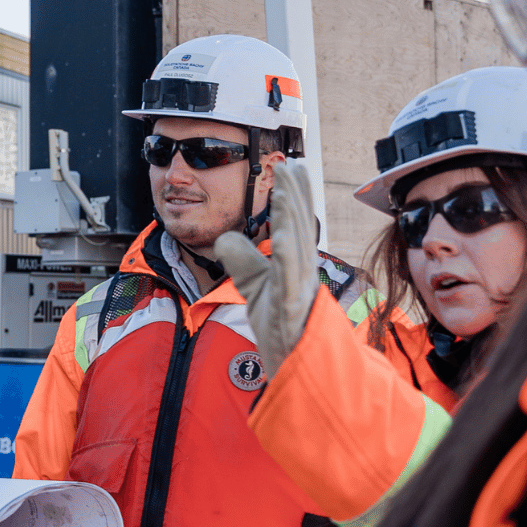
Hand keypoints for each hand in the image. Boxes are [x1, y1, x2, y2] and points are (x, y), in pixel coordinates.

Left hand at [214, 163, 318, 373]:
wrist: (294, 363)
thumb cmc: (280, 325)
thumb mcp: (254, 285)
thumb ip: (241, 259)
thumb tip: (224, 237)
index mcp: (295, 263)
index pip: (293, 222)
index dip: (294, 194)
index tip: (291, 166)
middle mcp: (301, 270)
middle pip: (299, 225)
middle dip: (295, 193)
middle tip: (290, 163)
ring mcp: (299, 287)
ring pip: (297, 243)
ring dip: (291, 214)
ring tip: (285, 187)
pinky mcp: (292, 305)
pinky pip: (290, 276)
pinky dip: (287, 252)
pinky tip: (283, 234)